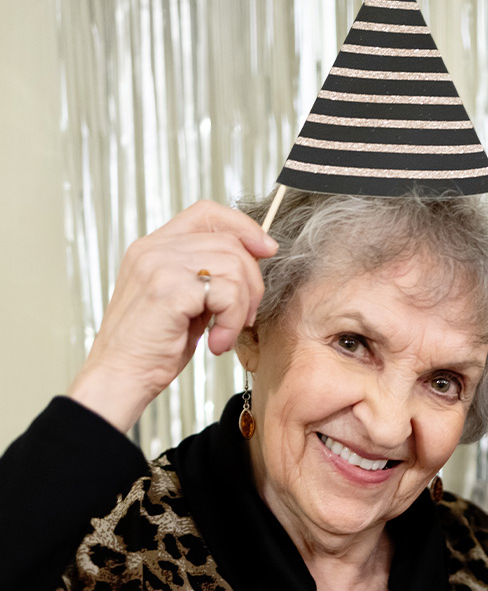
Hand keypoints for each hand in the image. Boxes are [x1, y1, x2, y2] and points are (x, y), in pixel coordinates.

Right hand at [68, 200, 277, 431]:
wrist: (119, 378)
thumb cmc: (150, 349)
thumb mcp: (183, 303)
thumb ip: (208, 278)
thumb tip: (253, 261)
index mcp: (154, 248)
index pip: (206, 213)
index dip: (243, 226)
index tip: (265, 250)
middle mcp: (153, 249)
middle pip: (229, 242)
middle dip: (251, 283)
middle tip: (243, 318)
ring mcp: (159, 265)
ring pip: (234, 266)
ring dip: (242, 306)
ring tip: (225, 333)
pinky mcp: (169, 289)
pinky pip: (227, 292)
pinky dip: (231, 321)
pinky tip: (216, 342)